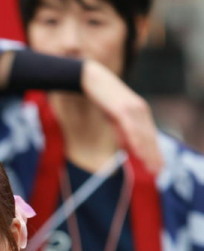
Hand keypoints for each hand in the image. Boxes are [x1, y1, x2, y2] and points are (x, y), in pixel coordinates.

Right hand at [81, 60, 162, 174]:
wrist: (92, 79)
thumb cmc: (103, 98)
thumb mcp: (114, 117)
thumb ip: (121, 132)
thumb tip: (125, 148)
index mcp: (141, 112)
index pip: (150, 135)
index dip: (154, 152)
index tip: (158, 167)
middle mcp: (141, 110)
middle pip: (150, 137)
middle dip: (154, 156)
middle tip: (158, 172)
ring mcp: (133, 109)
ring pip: (143, 135)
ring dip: (148, 153)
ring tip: (151, 168)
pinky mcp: (122, 109)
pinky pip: (131, 130)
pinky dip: (136, 142)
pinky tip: (139, 154)